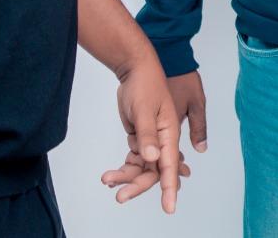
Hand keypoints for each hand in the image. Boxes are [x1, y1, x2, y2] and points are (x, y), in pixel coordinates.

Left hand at [100, 58, 189, 212]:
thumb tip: (153, 159)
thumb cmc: (146, 85)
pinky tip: (110, 175)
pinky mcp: (141, 139)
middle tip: (120, 197)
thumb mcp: (146, 109)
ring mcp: (152, 141)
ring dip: (126, 177)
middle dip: (138, 186)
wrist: (135, 71)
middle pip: (154, 172)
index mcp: (170, 134)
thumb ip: (148, 135)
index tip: (169, 207)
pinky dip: (123, 169)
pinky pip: (134, 161)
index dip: (170, 188)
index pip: (171, 166)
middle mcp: (163, 141)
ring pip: (142, 168)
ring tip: (106, 180)